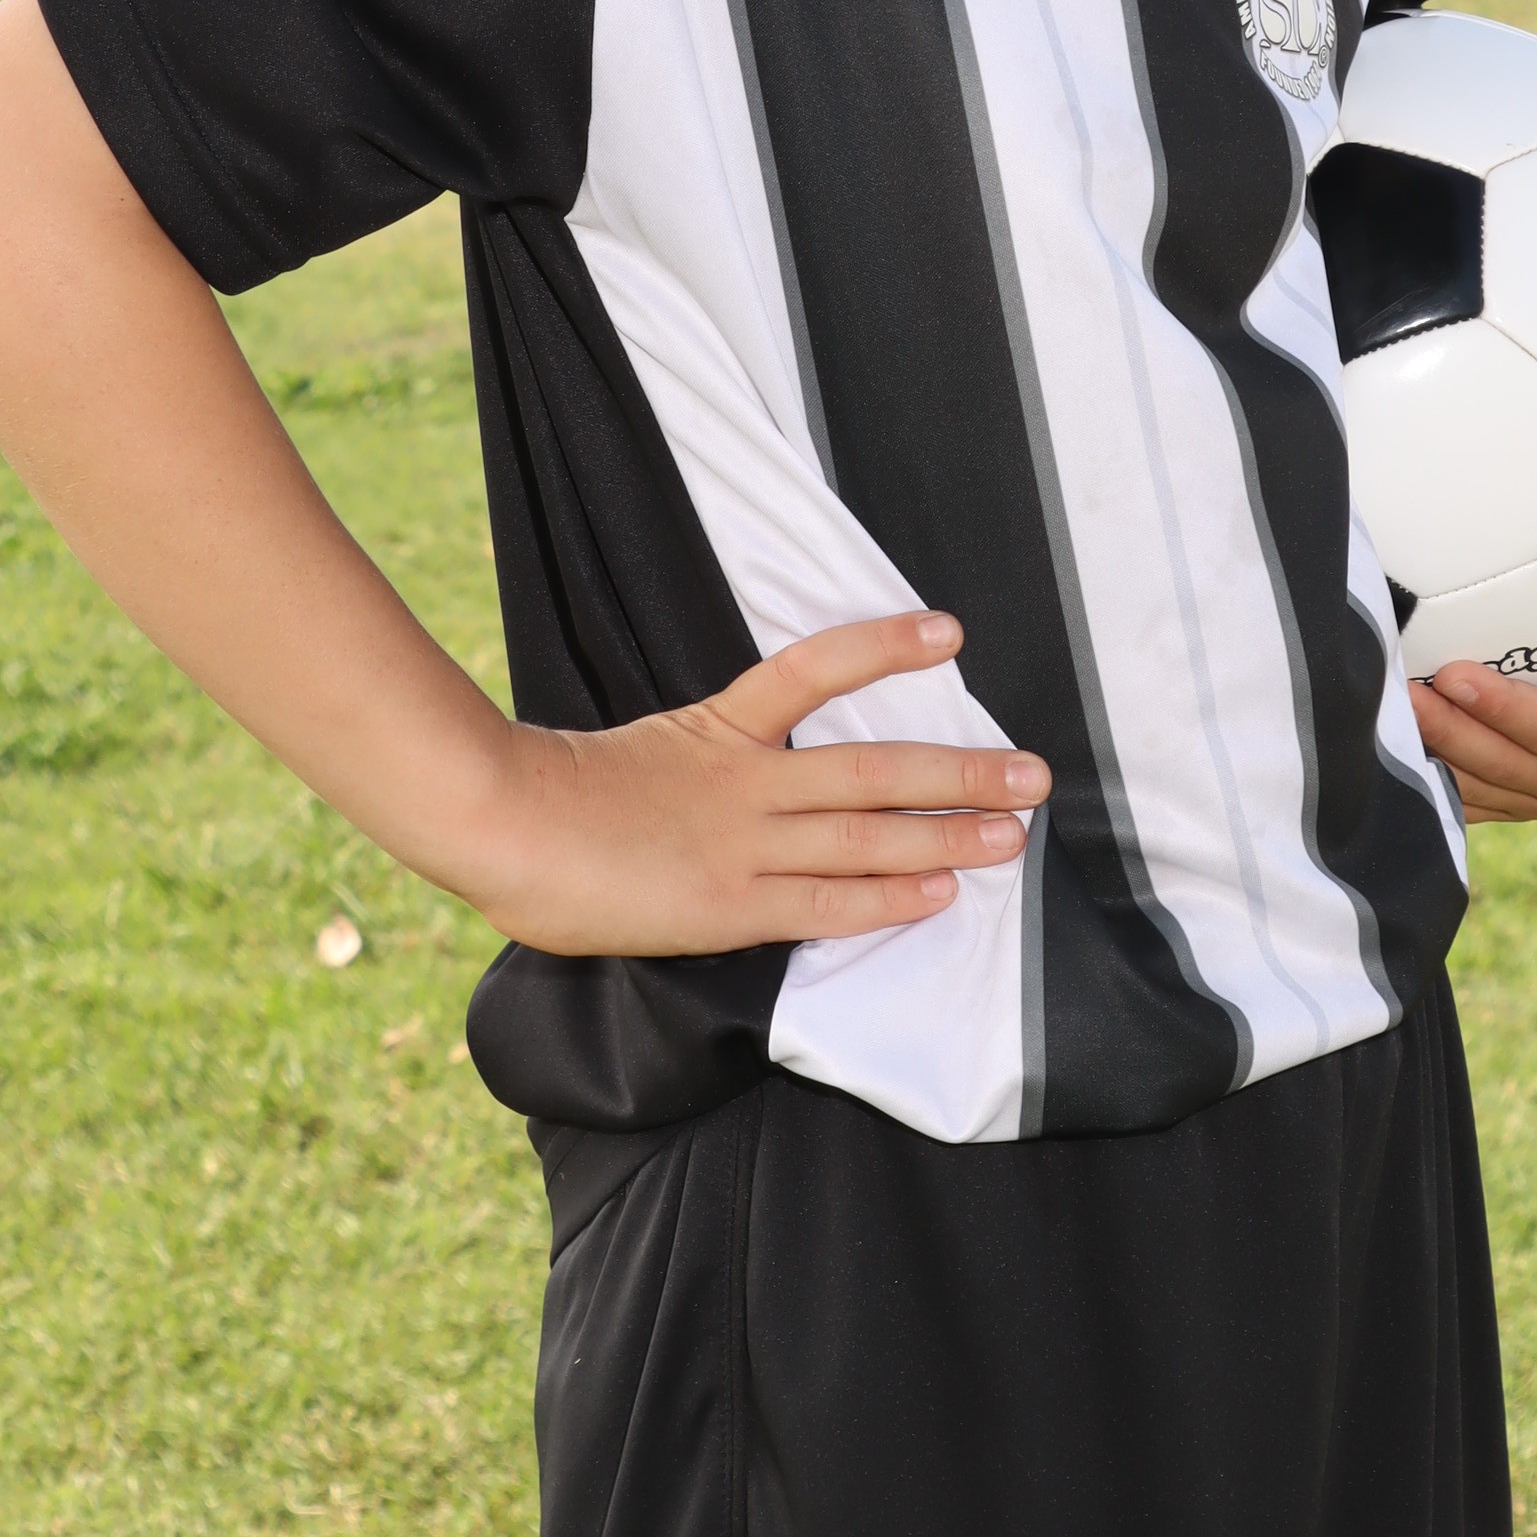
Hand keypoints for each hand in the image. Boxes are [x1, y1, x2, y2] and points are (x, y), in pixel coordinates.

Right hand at [479, 609, 1043, 957]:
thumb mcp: (626, 761)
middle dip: (960, 769)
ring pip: (866, 832)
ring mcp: (741, 841)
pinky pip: (826, 901)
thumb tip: (725, 792)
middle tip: (1035, 772)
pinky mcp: (729, 903)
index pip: (811, 670)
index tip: (948, 632)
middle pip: (873, 766)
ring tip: (1013, 831)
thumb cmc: (543, 802)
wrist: (501, 827)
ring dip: (947, 832)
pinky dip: (887, 896)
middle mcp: (744, 780)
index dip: (882, 646)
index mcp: (715, 731)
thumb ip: (684, 772)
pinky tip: (939, 891)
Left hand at [1410, 580, 1536, 827]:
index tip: (1456, 673)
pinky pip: (1470, 795)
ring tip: (1385, 709)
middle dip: (1452, 732)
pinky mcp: (1519, 794)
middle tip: (1402, 691)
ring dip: (1433, 753)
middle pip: (1507, 767)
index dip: (1506, 709)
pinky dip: (1432, 772)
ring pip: (1481, 788)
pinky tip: (1389, 740)